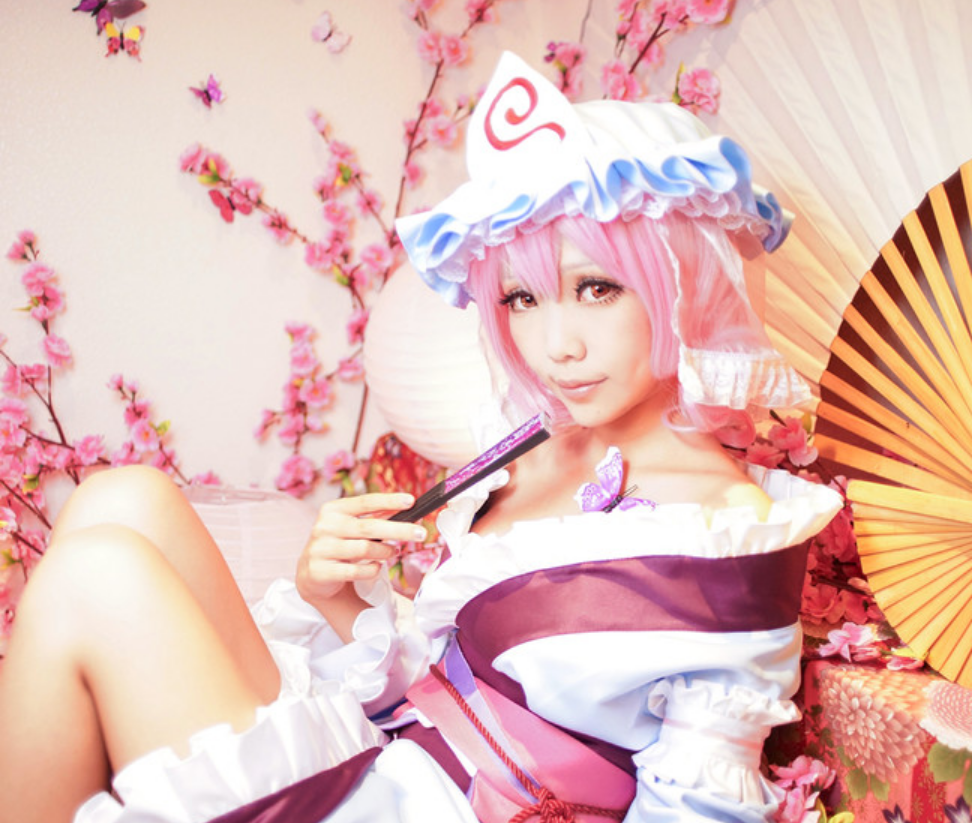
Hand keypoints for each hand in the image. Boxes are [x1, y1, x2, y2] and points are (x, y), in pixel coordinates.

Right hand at [296, 492, 426, 608]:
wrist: (313, 573)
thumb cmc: (341, 544)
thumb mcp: (353, 526)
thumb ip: (375, 517)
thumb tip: (406, 506)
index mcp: (334, 509)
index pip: (366, 501)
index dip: (389, 500)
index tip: (411, 500)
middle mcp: (325, 526)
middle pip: (370, 527)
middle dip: (400, 530)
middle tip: (421, 534)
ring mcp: (320, 549)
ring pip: (365, 549)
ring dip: (385, 551)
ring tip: (393, 552)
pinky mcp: (321, 571)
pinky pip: (356, 571)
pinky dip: (372, 569)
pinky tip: (375, 567)